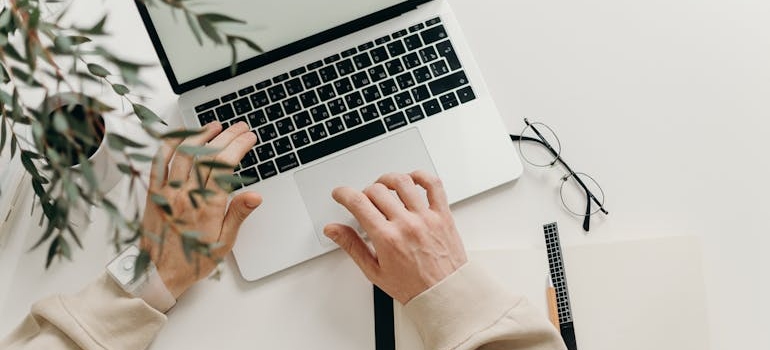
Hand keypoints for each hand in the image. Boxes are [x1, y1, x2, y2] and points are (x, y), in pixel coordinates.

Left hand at [141, 121, 261, 298]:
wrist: (158, 274)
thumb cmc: (192, 260)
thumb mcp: (223, 243)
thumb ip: (238, 215)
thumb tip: (255, 196)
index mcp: (206, 207)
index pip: (225, 166)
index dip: (239, 146)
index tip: (249, 138)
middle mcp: (186, 195)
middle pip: (208, 155)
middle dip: (227, 136)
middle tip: (240, 128)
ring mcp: (167, 191)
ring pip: (184, 153)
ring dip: (201, 135)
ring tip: (215, 126)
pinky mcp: (153, 192)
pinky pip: (159, 162)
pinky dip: (169, 144)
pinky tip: (181, 135)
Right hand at [324, 171, 466, 303]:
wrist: (444, 294)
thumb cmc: (412, 286)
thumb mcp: (374, 271)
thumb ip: (351, 246)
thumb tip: (333, 230)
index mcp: (387, 239)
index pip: (358, 203)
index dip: (343, 194)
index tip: (340, 194)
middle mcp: (406, 224)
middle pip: (377, 190)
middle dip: (364, 192)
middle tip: (364, 201)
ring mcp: (426, 217)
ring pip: (402, 182)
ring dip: (387, 180)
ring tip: (384, 188)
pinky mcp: (443, 215)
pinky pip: (434, 185)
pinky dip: (421, 176)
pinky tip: (412, 180)